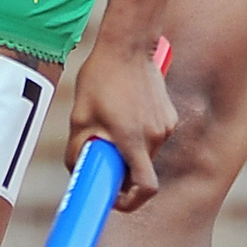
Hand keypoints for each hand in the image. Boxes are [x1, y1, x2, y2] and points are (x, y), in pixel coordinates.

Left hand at [65, 37, 178, 211]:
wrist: (127, 45)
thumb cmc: (101, 79)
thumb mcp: (79, 116)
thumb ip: (77, 149)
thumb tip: (78, 168)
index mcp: (134, 140)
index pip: (145, 187)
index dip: (130, 201)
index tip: (114, 198)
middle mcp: (156, 137)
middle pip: (141, 171)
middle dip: (121, 170)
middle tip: (100, 155)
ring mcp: (166, 126)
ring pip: (145, 153)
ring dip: (128, 149)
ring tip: (109, 124)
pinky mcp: (169, 116)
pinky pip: (152, 137)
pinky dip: (137, 135)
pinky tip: (123, 112)